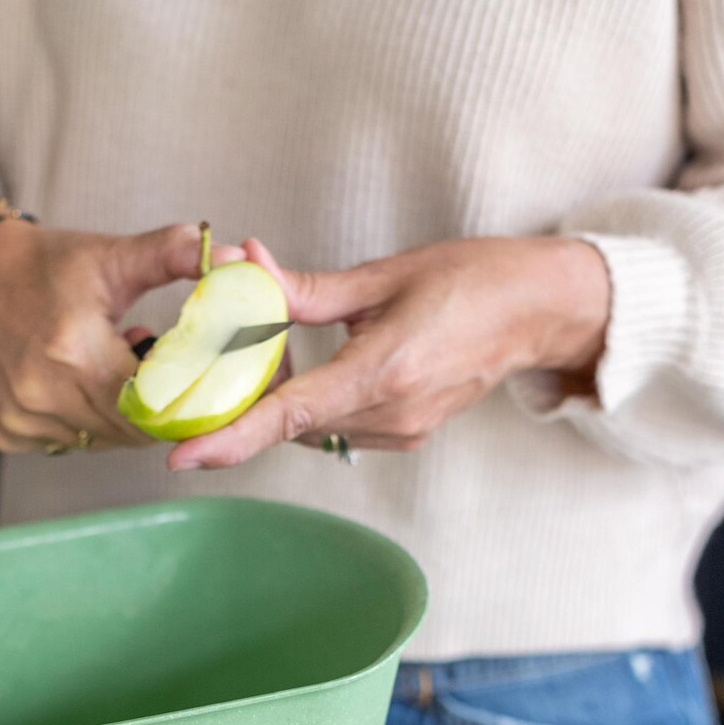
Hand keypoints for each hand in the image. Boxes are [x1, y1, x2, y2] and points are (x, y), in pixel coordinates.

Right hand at [0, 194, 240, 451]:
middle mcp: (42, 393)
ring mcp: (20, 418)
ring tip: (111, 369)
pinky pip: (66, 443)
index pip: (153, 404)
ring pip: (99, 441)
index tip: (197, 389)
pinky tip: (75, 384)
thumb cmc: (44, 266)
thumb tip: (238, 259)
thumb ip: (176, 256)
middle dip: (154, 409)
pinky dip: (82, 423)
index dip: (181, 401)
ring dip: (117, 417)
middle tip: (156, 373)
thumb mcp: (112, 256)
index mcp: (75, 350)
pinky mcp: (4, 433)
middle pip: (129, 430)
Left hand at [169, 235, 609, 469]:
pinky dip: (312, 406)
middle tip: (219, 359)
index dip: (230, 438)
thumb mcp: (384, 275)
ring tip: (273, 352)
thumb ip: (306, 289)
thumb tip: (245, 267)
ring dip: (281, 400)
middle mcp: (391, 414)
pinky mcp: (406, 435)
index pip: (289, 414)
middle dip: (247, 399)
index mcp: (384, 371)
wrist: (541, 311)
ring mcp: (401, 432)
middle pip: (291, 423)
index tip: (182, 457)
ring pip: (312, 428)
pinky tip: (312, 370)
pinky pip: (338, 428)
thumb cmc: (473, 280)